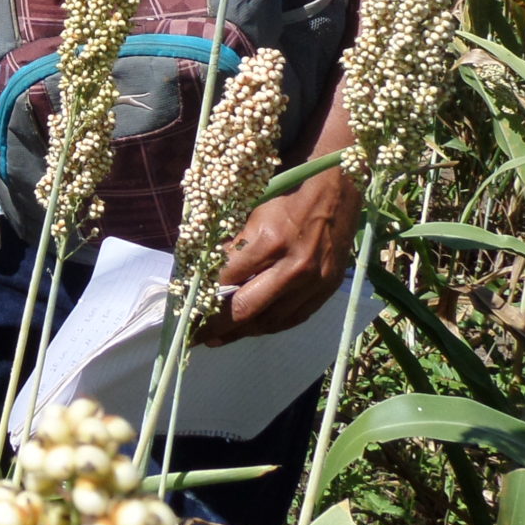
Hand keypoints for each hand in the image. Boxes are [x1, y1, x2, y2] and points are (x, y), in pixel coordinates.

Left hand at [197, 165, 360, 345]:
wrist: (337, 187)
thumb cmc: (288, 193)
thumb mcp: (252, 211)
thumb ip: (233, 244)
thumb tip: (204, 271)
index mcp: (271, 241)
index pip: (227, 279)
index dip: (204, 295)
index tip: (187, 305)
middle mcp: (294, 267)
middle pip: (246, 308)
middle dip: (217, 325)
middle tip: (195, 335)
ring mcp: (314, 282)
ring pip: (271, 320)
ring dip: (242, 332)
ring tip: (219, 337)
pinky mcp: (327, 289)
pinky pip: (293, 318)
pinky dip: (270, 325)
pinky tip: (252, 327)